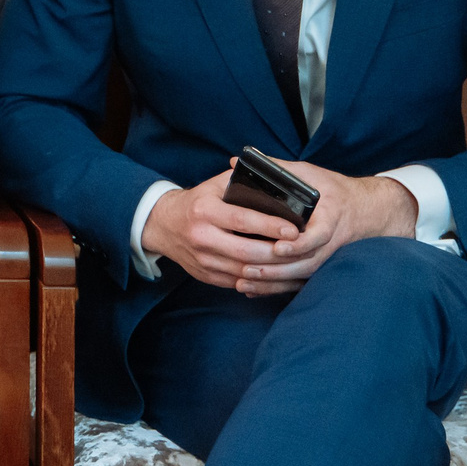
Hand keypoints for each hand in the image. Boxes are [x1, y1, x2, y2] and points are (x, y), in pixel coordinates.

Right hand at [139, 166, 304, 294]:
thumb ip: (241, 182)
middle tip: (302, 250)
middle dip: (277, 253)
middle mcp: (202, 238)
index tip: (293, 229)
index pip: (242, 220)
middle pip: (246, 251)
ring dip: (273, 272)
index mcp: (205, 211)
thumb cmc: (197, 202)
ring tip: (297, 267)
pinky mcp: (207, 276)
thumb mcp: (214, 186)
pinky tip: (280, 279)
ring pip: (244, 272)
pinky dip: (261, 283)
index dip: (269, 226)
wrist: (164, 226)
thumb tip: (275, 182)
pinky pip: (238, 284)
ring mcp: (203, 260)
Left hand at [232, 164, 416, 289]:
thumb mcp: (309, 174)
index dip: (298, 244)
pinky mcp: (320, 267)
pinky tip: (252, 290)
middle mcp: (330, 243)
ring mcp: (327, 258)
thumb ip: (275, 168)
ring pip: (300, 276)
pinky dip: (276, 288)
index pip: (318, 236)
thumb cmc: (333, 189)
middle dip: (275, 270)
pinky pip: (299, 283)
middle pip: (305, 263)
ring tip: (244, 280)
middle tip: (246, 269)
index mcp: (330, 218)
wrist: (365, 211)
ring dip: (272, 282)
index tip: (278, 247)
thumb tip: (236, 161)